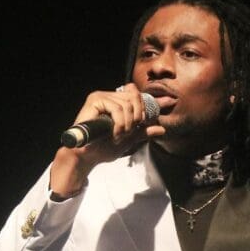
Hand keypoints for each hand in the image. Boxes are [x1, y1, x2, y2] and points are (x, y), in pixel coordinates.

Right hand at [50, 84, 165, 196]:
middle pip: (135, 97)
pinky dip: (119, 124)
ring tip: (119, 136)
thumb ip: (143, 132)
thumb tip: (162, 129)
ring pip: (127, 104)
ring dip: (127, 124)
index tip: (162, 108)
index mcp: (117, 102)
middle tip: (128, 133)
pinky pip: (117, 108)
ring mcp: (101, 96)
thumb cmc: (103, 147)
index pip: (137, 95)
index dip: (149, 103)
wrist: (87, 156)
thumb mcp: (129, 139)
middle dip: (137, 118)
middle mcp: (109, 96)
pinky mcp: (95, 100)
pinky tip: (115, 134)